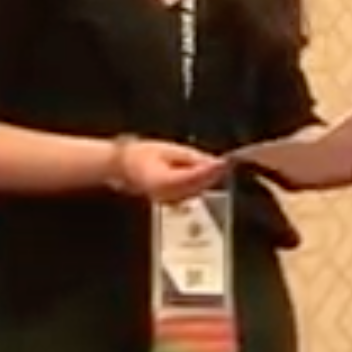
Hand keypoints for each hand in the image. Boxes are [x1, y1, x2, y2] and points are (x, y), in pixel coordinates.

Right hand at [109, 137, 226, 202]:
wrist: (124, 167)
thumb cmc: (141, 155)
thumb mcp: (167, 149)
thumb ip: (190, 157)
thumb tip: (211, 162)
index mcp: (161, 182)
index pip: (191, 178)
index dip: (209, 171)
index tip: (223, 162)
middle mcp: (166, 196)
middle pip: (197, 187)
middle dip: (213, 175)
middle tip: (226, 162)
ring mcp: (170, 202)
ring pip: (197, 192)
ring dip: (209, 180)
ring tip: (220, 165)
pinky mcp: (174, 202)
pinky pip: (193, 193)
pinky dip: (202, 184)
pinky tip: (209, 174)